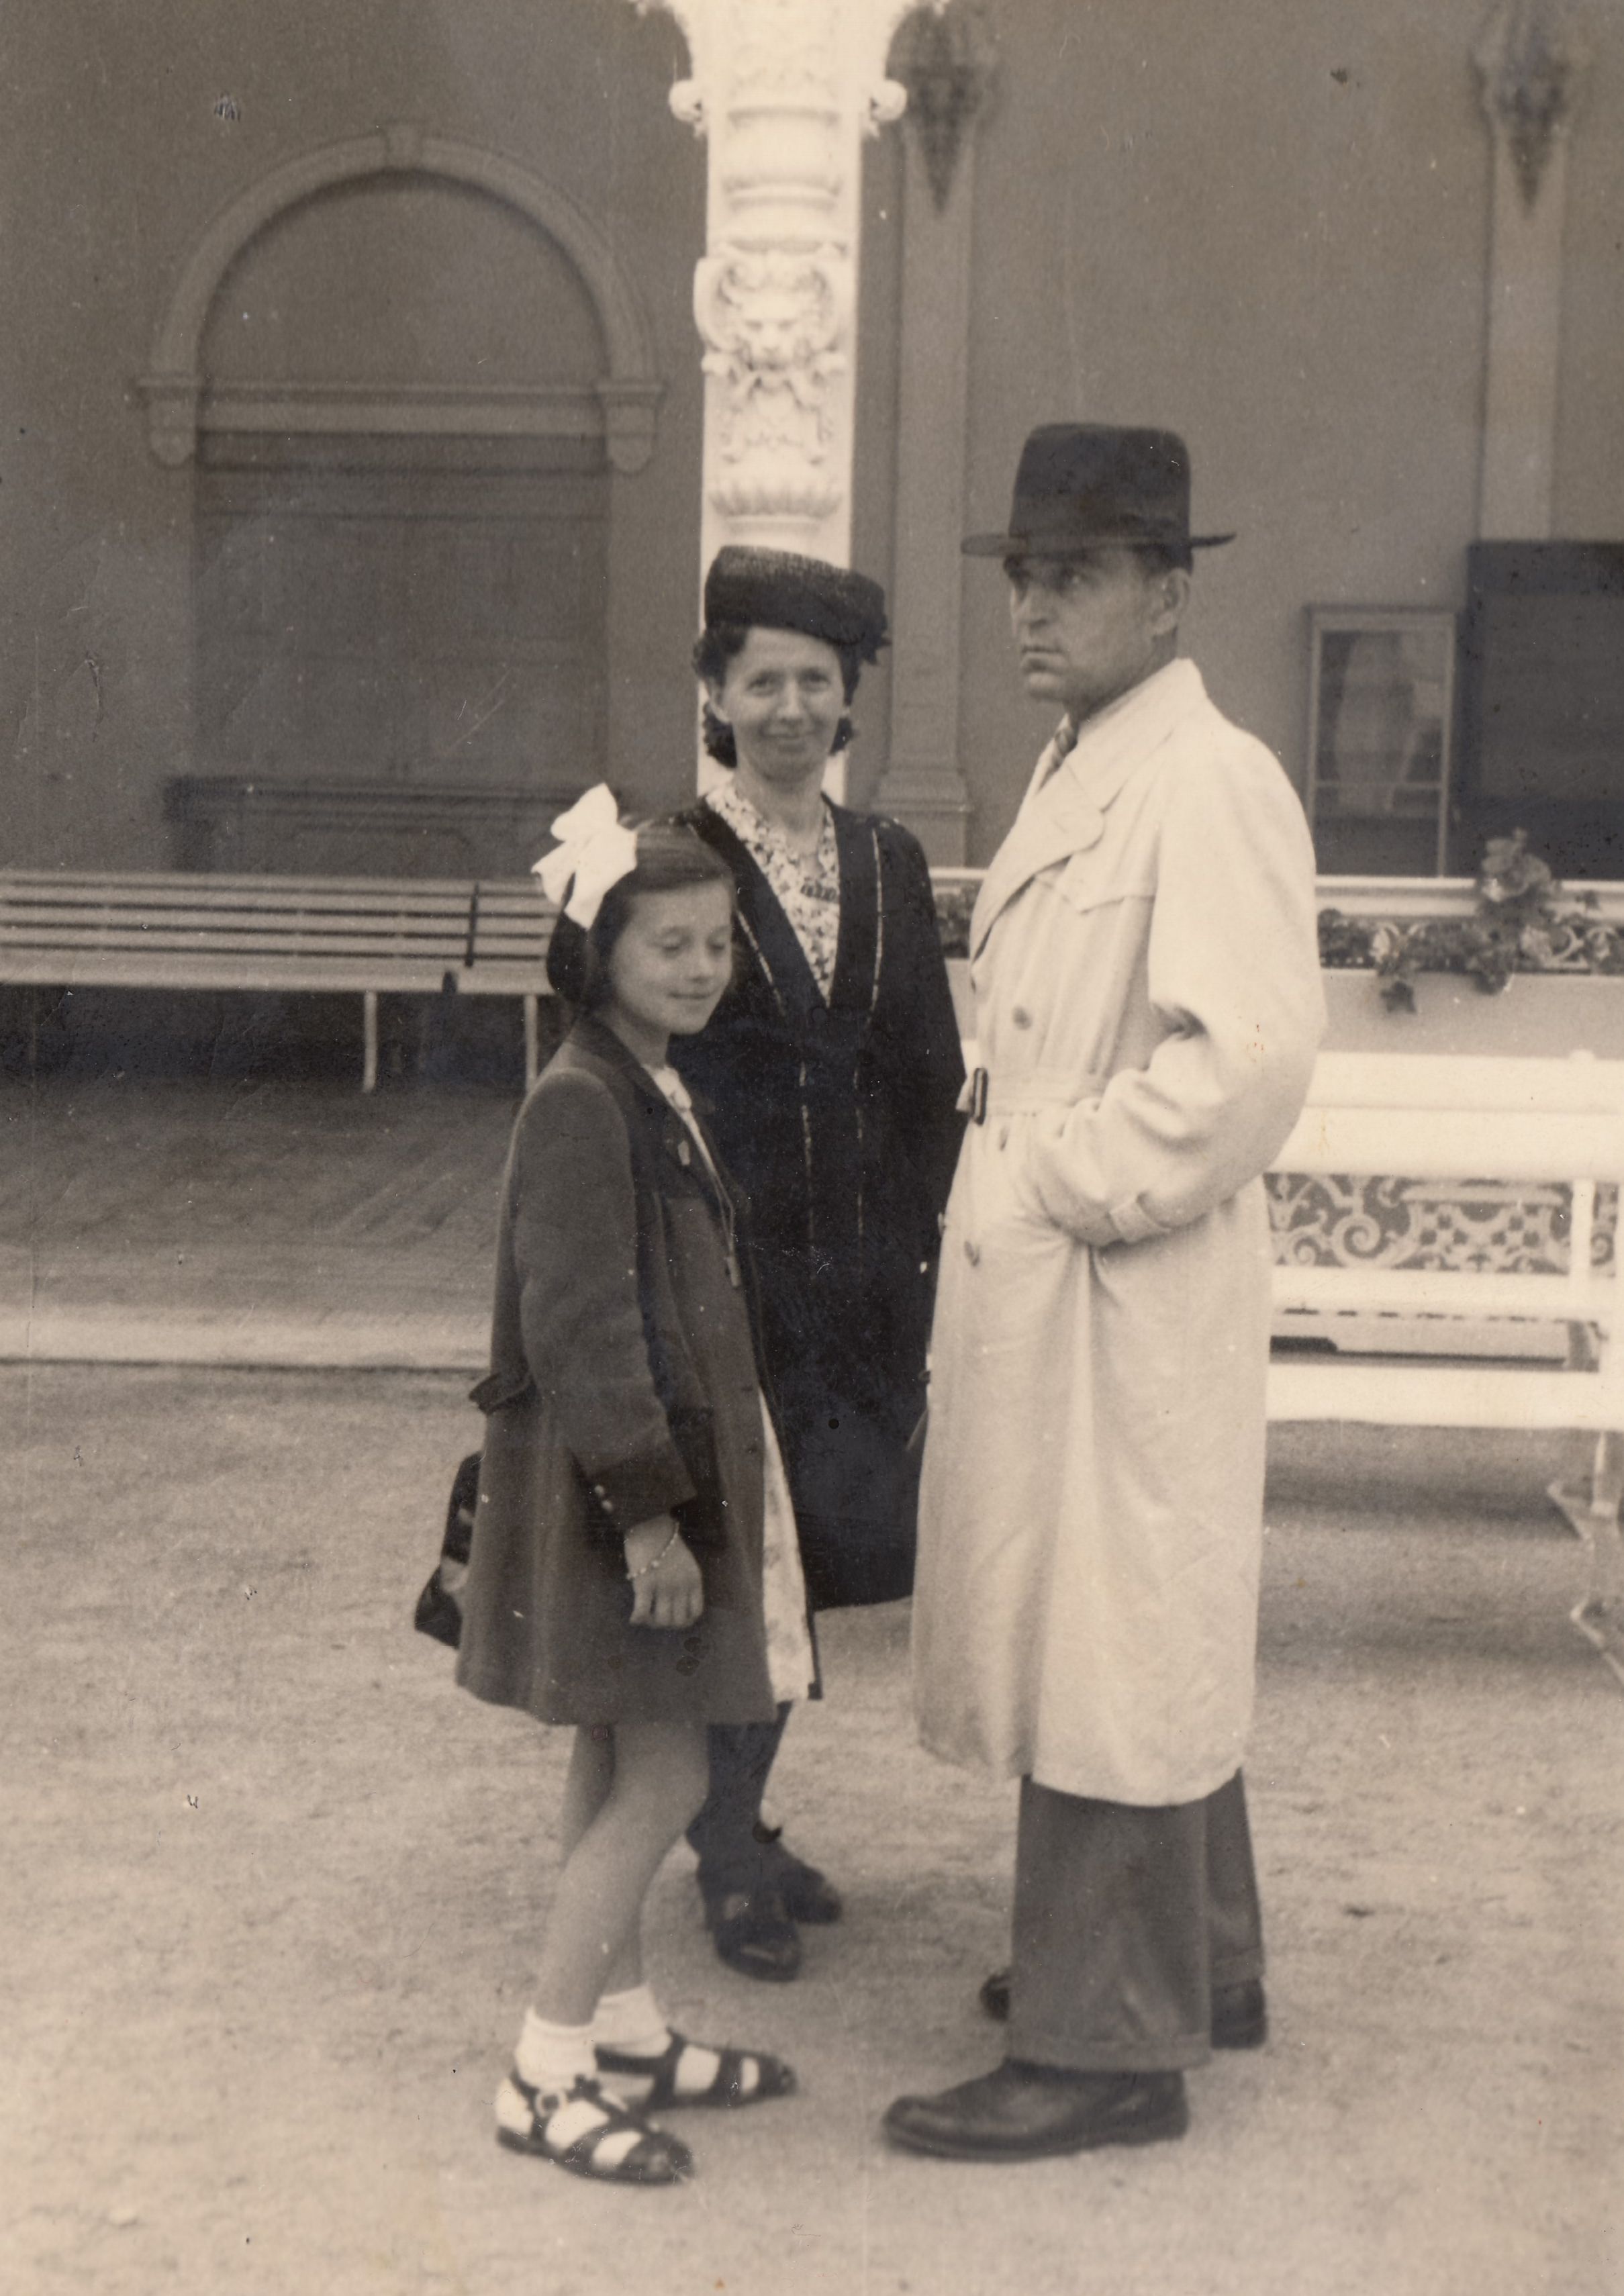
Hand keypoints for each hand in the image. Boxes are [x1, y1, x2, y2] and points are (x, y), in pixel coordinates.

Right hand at [624, 1515, 703, 1629]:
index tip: (674, 1619)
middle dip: (666, 1624)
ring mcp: (663, 1587)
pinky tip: (633, 1619)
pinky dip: (637, 1619)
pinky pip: (642, 1613)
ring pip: (661, 1620)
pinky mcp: (644, 1585)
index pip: (696, 1613)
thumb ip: (685, 1582)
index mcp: (694, 1580)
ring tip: (645, 1617)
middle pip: (677, 1621)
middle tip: (655, 1618)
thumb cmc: (665, 1541)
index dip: (684, 1621)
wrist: (649, 1525)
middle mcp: (681, 1586)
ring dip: (651, 1623)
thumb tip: (676, 1604)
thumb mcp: (686, 1562)